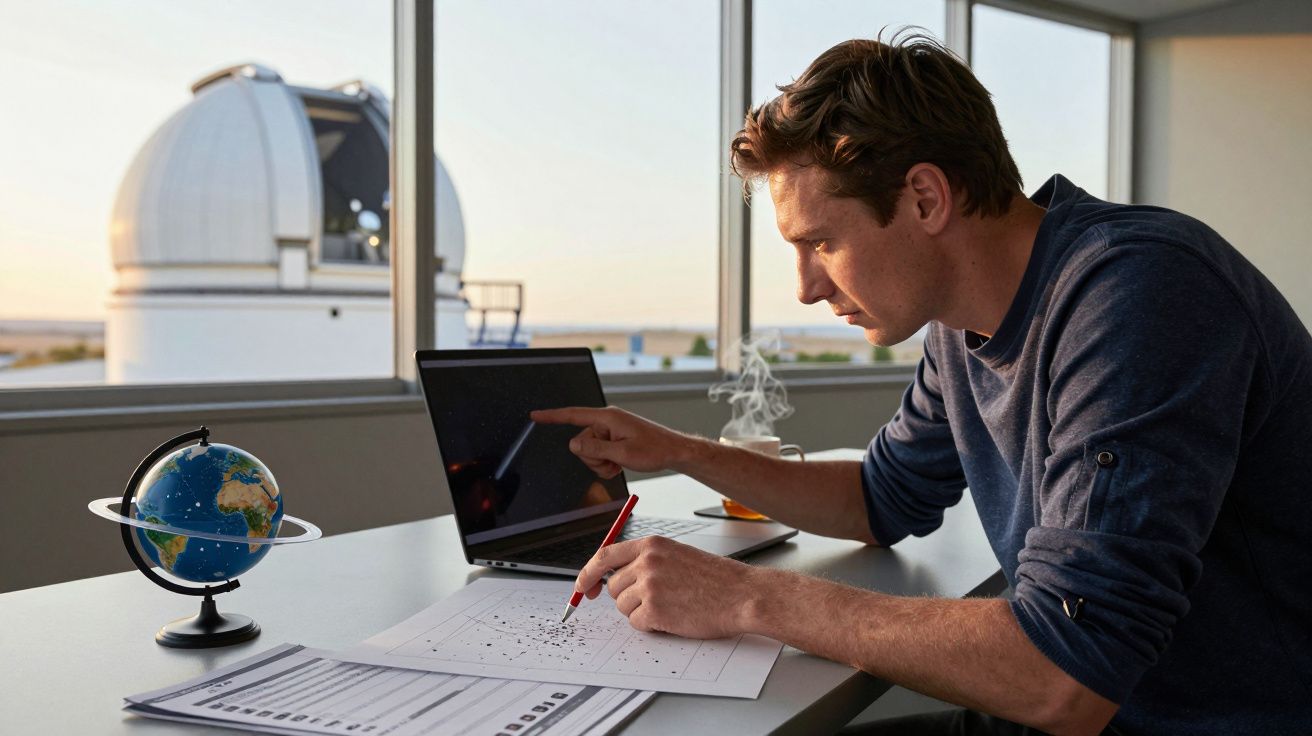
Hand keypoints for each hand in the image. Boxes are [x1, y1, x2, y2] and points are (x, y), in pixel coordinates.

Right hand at [529, 406, 694, 477]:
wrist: (674, 452)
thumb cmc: (655, 450)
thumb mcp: (622, 454)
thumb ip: (594, 449)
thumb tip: (573, 444)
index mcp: (608, 418)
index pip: (573, 415)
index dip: (552, 416)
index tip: (535, 415)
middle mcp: (607, 421)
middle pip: (581, 441)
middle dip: (593, 457)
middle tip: (613, 461)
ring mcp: (611, 430)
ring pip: (590, 451)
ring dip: (601, 462)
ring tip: (619, 463)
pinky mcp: (614, 438)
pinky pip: (599, 453)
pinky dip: (607, 462)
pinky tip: (620, 464)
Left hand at [573, 536, 762, 639]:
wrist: (742, 595)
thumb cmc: (716, 578)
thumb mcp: (677, 554)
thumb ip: (646, 560)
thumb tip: (615, 575)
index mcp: (651, 544)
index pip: (604, 556)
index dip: (588, 573)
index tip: (584, 586)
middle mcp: (647, 562)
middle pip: (613, 587)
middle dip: (627, 598)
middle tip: (654, 600)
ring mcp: (650, 586)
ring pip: (623, 607)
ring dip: (641, 612)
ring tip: (671, 606)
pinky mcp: (656, 610)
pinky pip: (637, 623)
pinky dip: (651, 626)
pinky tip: (674, 617)